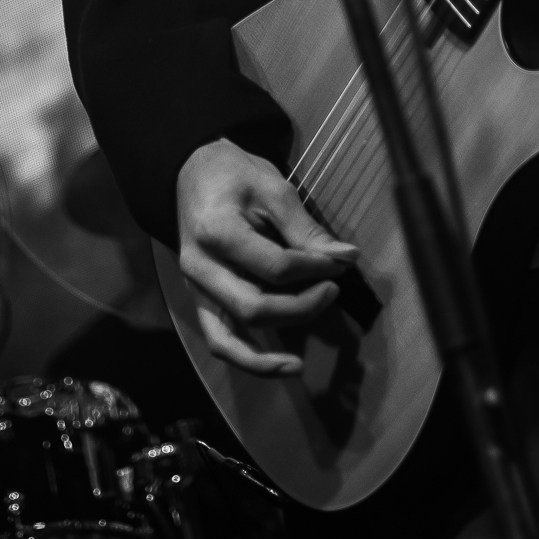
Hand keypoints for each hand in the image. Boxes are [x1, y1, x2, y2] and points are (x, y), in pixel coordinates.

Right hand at [176, 137, 358, 376]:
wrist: (191, 173)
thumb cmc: (234, 174)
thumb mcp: (273, 188)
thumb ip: (306, 228)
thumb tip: (347, 257)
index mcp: (217, 231)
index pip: (275, 266)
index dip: (315, 268)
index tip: (342, 261)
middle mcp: (200, 268)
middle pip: (254, 307)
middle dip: (300, 307)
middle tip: (333, 290)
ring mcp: (194, 288)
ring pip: (229, 339)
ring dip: (268, 354)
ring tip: (301, 361)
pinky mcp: (199, 300)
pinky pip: (220, 341)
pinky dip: (248, 360)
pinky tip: (281, 365)